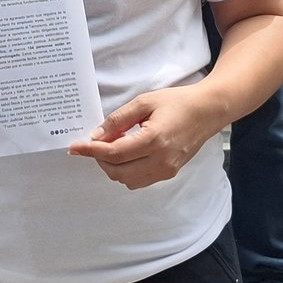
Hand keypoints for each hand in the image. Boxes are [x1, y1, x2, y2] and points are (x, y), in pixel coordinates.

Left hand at [67, 84, 224, 189]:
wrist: (208, 111)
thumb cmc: (178, 102)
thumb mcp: (144, 102)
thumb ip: (118, 120)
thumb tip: (96, 136)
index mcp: (154, 140)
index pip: (114, 153)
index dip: (91, 150)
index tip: (75, 148)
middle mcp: (161, 161)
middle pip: (117, 172)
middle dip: (100, 159)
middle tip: (96, 142)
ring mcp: (166, 170)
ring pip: (127, 180)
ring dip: (113, 167)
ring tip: (115, 144)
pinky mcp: (169, 173)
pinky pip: (140, 180)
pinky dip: (127, 170)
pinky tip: (128, 152)